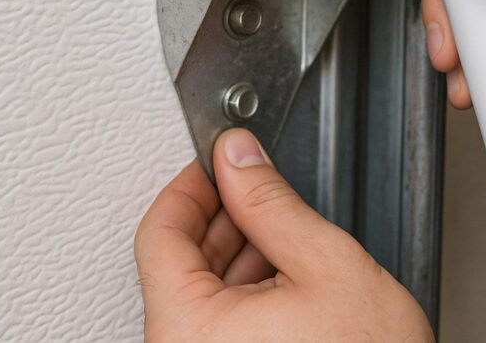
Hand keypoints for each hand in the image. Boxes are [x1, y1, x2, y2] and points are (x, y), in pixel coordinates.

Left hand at [135, 128, 433, 341]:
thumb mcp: (325, 265)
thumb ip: (272, 203)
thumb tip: (239, 159)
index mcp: (189, 329)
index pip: (160, 234)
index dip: (192, 185)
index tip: (218, 163)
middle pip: (177, 262)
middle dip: (221, 217)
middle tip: (257, 187)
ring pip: (198, 292)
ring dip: (235, 254)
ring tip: (283, 234)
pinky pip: (215, 323)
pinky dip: (242, 291)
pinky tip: (282, 276)